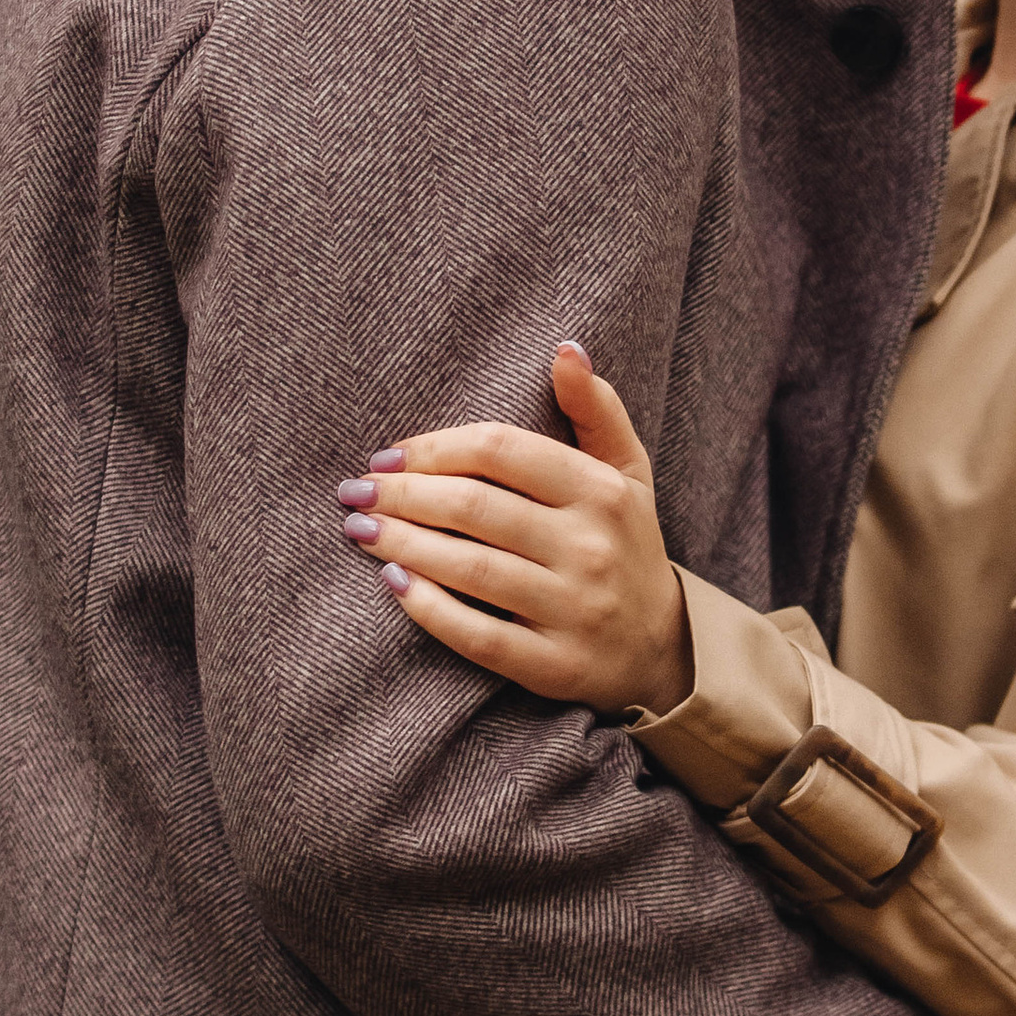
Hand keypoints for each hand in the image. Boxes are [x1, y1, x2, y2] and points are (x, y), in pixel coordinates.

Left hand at [336, 344, 690, 714]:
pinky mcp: (554, 665)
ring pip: (470, 568)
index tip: (388, 454)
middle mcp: (590, 547)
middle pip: (474, 507)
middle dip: (402, 495)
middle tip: (355, 491)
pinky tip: (393, 584)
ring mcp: (574, 609)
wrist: (660, 649)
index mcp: (601, 491)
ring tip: (359, 530)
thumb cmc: (625, 544)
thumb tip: (564, 349)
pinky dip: (429, 608)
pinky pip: (478, 635)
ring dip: (402, 545)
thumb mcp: (627, 472)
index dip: (433, 447)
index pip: (500, 450)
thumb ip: (596, 409)